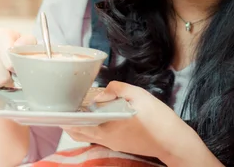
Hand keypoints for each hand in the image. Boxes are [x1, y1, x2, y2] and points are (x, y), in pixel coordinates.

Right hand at [0, 29, 36, 88]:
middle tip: (10, 76)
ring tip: (0, 76)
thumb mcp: (27, 46)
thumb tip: (19, 45)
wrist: (0, 54)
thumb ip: (28, 45)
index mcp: (0, 35)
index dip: (13, 67)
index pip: (7, 55)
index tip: (16, 69)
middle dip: (6, 78)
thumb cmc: (15, 51)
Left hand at [62, 81, 201, 163]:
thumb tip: (99, 94)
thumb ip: (116, 90)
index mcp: (107, 129)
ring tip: (79, 109)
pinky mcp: (121, 144)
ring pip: (89, 135)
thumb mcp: (138, 95)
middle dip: (69, 122)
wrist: (174, 141)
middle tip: (66, 108)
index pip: (76, 127)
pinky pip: (100, 136)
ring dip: (81, 124)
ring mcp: (114, 144)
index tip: (59, 108)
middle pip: (79, 134)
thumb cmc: (158, 119)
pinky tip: (99, 114)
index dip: (65, 118)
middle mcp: (107, 139)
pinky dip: (94, 126)